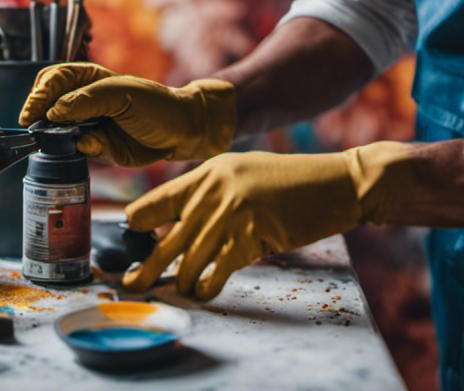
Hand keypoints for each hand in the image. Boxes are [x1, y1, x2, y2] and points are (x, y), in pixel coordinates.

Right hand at [18, 63, 236, 166]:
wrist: (182, 131)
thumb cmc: (155, 103)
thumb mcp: (122, 94)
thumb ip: (88, 100)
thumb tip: (55, 114)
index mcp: (87, 79)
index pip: (52, 80)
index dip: (39, 95)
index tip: (32, 113)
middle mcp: (82, 101)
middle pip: (46, 103)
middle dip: (38, 113)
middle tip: (34, 127)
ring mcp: (87, 124)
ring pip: (57, 129)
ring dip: (52, 135)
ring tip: (52, 139)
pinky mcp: (96, 147)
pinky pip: (76, 150)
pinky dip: (75, 150)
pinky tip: (85, 147)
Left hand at [122, 143, 409, 300]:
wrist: (333, 183)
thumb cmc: (288, 181)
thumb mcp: (242, 175)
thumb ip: (212, 194)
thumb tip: (182, 225)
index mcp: (208, 172)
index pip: (160, 199)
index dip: (140, 221)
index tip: (130, 238)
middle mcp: (215, 191)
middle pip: (168, 236)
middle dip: (148, 265)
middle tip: (131, 283)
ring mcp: (233, 213)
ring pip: (191, 258)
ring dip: (182, 281)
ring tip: (178, 291)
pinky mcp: (252, 235)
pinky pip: (219, 269)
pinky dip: (208, 284)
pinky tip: (204, 291)